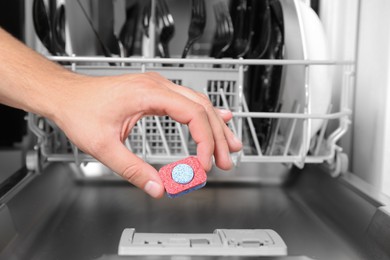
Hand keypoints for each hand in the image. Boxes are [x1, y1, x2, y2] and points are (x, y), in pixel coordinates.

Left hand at [53, 72, 241, 197]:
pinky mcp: (155, 94)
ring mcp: (158, 88)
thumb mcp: (103, 146)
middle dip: (217, 137)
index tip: (203, 164)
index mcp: (149, 94)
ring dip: (215, 126)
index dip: (204, 141)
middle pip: (202, 109)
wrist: (66, 95)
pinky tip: (218, 118)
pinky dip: (205, 114)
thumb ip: (132, 169)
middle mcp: (158, 86)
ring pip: (198, 104)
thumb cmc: (80, 110)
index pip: (193, 115)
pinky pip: (188, 101)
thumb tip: (156, 187)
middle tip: (226, 160)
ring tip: (229, 145)